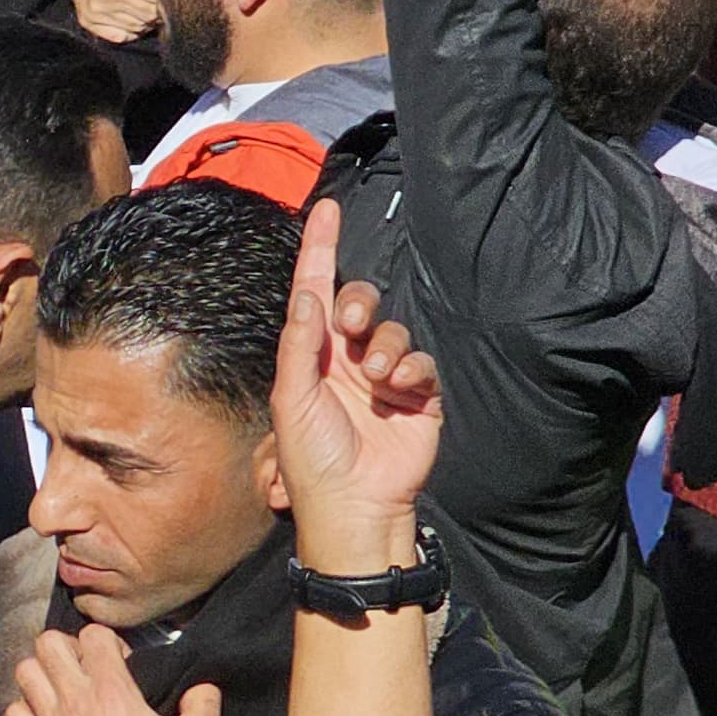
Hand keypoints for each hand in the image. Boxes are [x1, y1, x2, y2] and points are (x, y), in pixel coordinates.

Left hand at [1, 624, 215, 715]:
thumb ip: (204, 703)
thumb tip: (203, 687)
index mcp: (113, 693)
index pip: (92, 635)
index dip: (106, 641)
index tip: (119, 661)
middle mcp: (75, 702)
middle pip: (48, 644)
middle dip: (67, 646)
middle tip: (83, 665)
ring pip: (25, 672)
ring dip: (42, 672)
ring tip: (61, 686)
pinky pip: (14, 712)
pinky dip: (25, 707)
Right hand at [70, 0, 158, 42]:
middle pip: (147, 14)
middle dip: (156, 12)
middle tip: (158, 8)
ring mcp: (96, 10)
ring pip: (135, 27)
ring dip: (145, 23)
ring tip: (147, 14)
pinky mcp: (88, 21)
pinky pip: (119, 37)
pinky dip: (130, 33)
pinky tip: (133, 23)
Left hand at [269, 200, 441, 570]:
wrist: (356, 507)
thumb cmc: (313, 460)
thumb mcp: (294, 401)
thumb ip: (300, 346)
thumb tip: (307, 295)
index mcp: (310, 358)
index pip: (314, 293)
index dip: (320, 250)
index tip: (326, 209)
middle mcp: (345, 361)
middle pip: (358, 303)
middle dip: (358, 303)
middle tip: (351, 324)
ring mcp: (383, 377)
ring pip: (393, 331)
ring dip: (386, 347)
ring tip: (377, 378)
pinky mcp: (417, 395)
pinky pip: (422, 362)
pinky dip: (413, 370)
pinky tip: (399, 390)